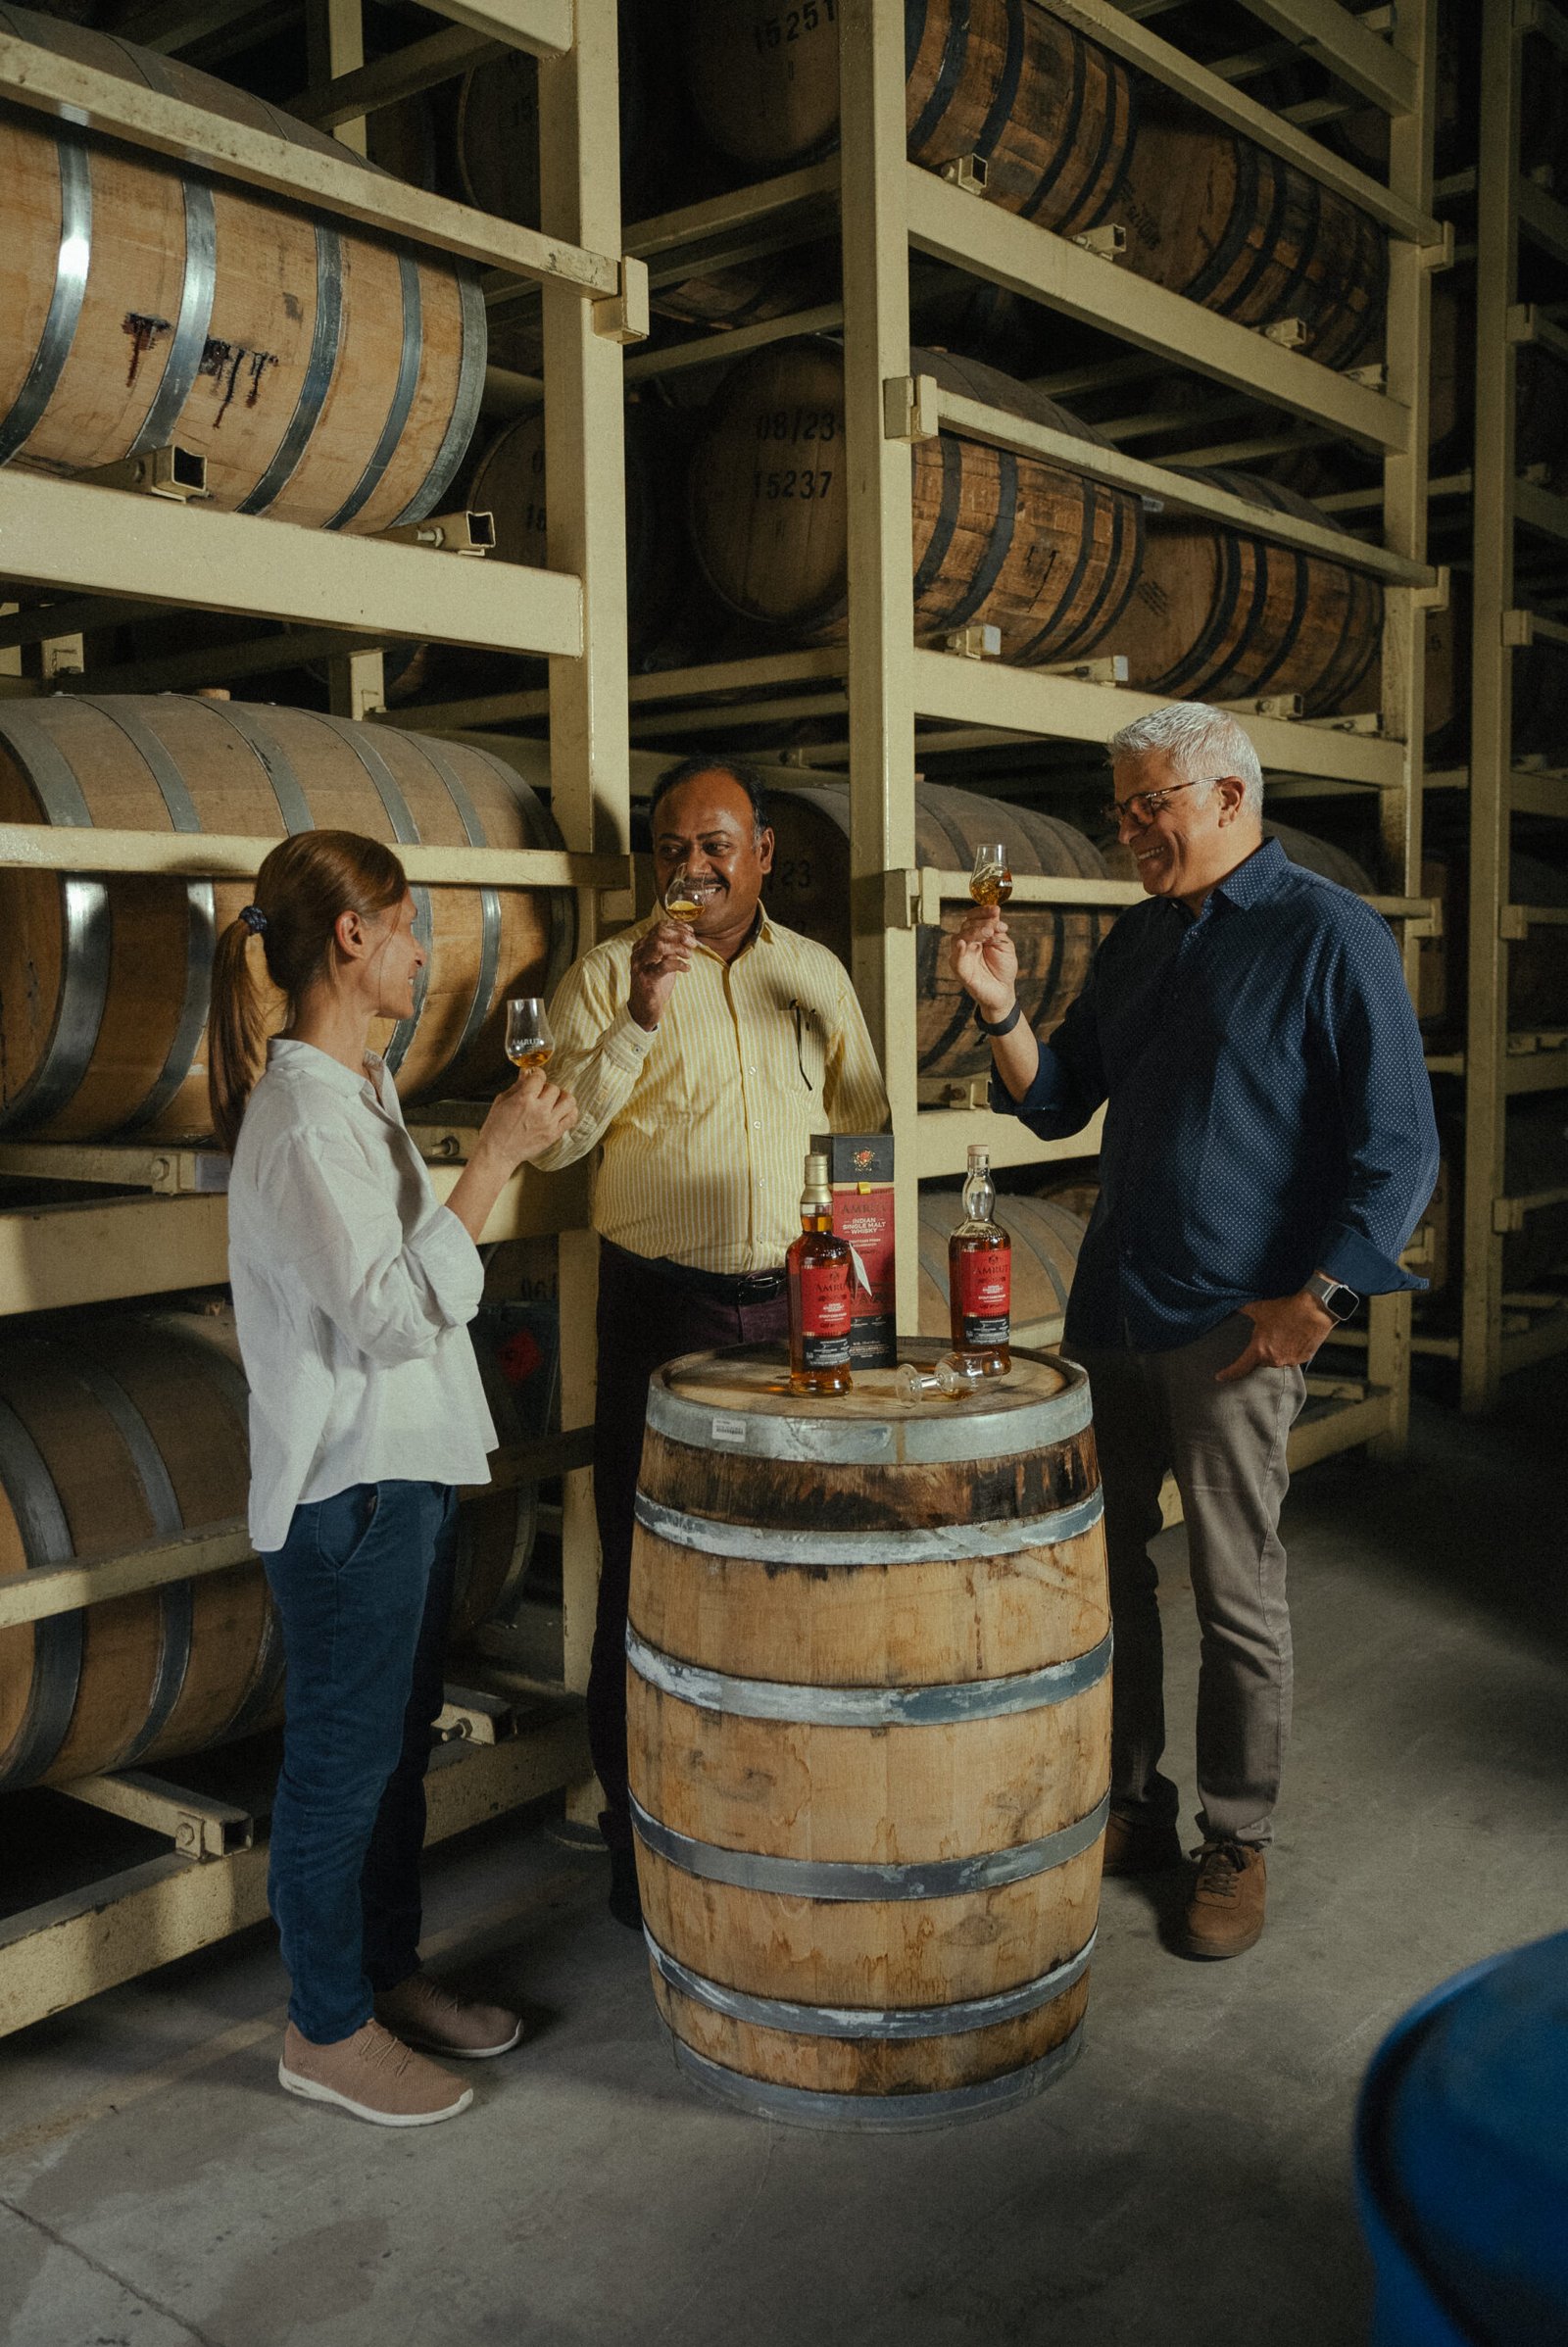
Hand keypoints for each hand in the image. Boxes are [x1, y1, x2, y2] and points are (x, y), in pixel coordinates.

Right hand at [476, 1068, 577, 1173]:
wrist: (498, 1153)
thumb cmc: (496, 1129)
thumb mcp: (502, 1102)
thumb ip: (517, 1086)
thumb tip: (526, 1073)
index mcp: (524, 1100)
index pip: (539, 1077)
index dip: (537, 1074)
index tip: (536, 1076)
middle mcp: (539, 1110)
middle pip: (554, 1088)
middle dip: (546, 1088)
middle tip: (540, 1093)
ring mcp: (549, 1123)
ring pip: (569, 1100)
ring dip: (562, 1097)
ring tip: (554, 1101)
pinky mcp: (554, 1134)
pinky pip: (572, 1118)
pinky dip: (570, 1111)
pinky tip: (561, 1111)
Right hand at [628, 918, 692, 1031]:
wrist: (644, 1009)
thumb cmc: (655, 985)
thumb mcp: (663, 962)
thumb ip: (670, 950)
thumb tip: (686, 937)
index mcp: (642, 946)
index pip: (659, 927)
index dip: (677, 927)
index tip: (690, 932)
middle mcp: (639, 953)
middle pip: (659, 933)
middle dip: (680, 935)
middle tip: (693, 943)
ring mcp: (641, 966)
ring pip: (660, 946)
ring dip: (679, 948)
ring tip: (689, 955)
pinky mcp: (647, 979)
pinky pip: (664, 966)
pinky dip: (679, 964)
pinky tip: (687, 968)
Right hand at [950, 908, 1018, 1023]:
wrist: (1004, 991)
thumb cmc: (1003, 969)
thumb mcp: (1005, 945)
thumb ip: (998, 931)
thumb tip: (995, 914)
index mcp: (978, 935)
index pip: (974, 918)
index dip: (983, 912)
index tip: (995, 910)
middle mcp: (968, 943)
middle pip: (967, 925)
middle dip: (981, 923)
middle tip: (995, 926)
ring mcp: (962, 956)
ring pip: (960, 938)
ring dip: (973, 932)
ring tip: (988, 933)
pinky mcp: (960, 970)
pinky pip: (956, 959)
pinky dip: (958, 951)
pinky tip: (964, 944)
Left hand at [1214, 1291, 1334, 1382]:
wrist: (1315, 1310)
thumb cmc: (1287, 1309)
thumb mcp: (1260, 1308)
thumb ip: (1244, 1310)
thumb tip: (1233, 1306)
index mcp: (1260, 1350)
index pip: (1240, 1368)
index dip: (1228, 1373)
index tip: (1219, 1377)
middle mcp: (1274, 1360)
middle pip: (1261, 1361)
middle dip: (1261, 1351)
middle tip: (1266, 1336)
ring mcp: (1290, 1361)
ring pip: (1277, 1360)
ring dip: (1276, 1351)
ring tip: (1282, 1333)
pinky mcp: (1304, 1359)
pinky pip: (1292, 1358)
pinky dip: (1290, 1350)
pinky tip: (1293, 1336)